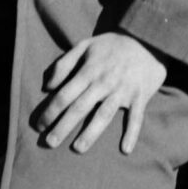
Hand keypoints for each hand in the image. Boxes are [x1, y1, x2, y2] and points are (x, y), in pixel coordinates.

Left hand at [34, 32, 164, 153]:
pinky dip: (132, 133)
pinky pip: (137, 117)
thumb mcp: (85, 45)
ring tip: (78, 148)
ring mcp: (123, 90)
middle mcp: (104, 82)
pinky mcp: (140, 96)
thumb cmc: (112, 45)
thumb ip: (64, 64)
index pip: (65, 95)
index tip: (40, 126)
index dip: (50, 111)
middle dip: (63, 126)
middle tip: (49, 143)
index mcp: (89, 70)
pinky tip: (125, 150)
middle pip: (80, 107)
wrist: (147, 38)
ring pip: (104, 114)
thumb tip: (47, 86)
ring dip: (91, 132)